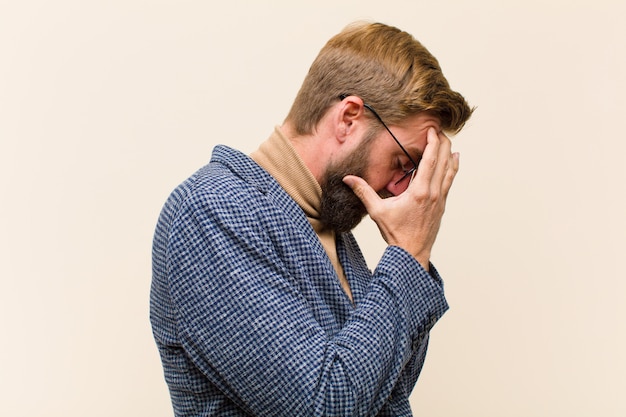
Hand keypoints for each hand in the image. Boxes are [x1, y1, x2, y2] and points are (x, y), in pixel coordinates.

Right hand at [343, 128, 458, 269]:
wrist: (412, 253)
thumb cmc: (396, 234)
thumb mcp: (377, 211)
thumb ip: (363, 192)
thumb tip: (347, 179)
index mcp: (419, 192)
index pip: (430, 160)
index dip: (432, 142)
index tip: (432, 130)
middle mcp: (433, 193)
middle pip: (443, 161)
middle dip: (442, 143)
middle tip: (439, 130)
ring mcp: (439, 199)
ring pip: (450, 171)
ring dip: (449, 154)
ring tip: (448, 142)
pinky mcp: (441, 205)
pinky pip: (449, 181)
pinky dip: (452, 168)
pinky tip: (453, 161)